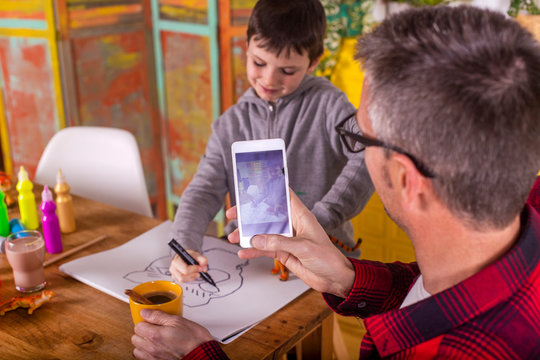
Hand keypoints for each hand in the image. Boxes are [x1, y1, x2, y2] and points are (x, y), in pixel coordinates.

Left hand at [132, 309, 212, 358]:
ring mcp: (153, 358)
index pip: (138, 326)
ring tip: (154, 339)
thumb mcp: (177, 321)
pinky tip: (157, 348)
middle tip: (153, 328)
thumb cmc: (193, 339)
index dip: (145, 321)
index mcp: (154, 335)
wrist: (202, 354)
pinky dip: (147, 353)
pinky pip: (144, 358)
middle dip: (142, 332)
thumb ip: (158, 316)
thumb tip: (145, 312)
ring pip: (137, 350)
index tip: (152, 320)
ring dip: (143, 344)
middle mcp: (151, 348)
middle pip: (135, 338)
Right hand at [169, 250, 207, 282]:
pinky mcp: (176, 277)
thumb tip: (204, 268)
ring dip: (192, 277)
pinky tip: (192, 274)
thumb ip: (203, 260)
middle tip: (199, 272)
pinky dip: (190, 279)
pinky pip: (183, 281)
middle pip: (182, 276)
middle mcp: (173, 267)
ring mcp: (174, 273)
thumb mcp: (198, 255)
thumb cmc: (190, 256)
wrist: (187, 257)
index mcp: (177, 260)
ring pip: (183, 280)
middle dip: (192, 275)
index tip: (199, 268)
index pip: (184, 268)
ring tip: (196, 273)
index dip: (193, 269)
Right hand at [226, 192, 354, 297]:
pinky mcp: (284, 252)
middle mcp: (292, 225)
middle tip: (233, 215)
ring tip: (232, 237)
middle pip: (267, 214)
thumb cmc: (328, 258)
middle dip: (249, 214)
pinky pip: (265, 250)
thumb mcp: (303, 247)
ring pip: (262, 233)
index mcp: (300, 216)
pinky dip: (253, 251)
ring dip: (247, 235)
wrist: (334, 279)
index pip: (284, 196)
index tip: (253, 186)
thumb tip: (257, 239)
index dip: (269, 189)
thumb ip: (279, 243)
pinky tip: (243, 253)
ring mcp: (287, 239)